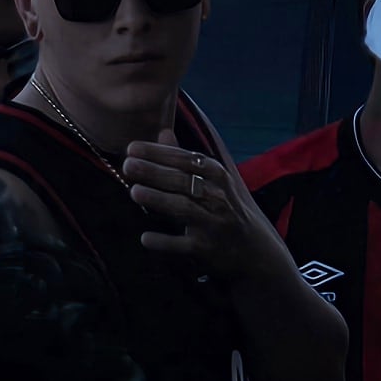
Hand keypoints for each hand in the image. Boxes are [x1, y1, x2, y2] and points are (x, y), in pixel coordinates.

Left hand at [123, 141, 275, 278]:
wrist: (253, 249)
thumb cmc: (226, 207)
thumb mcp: (213, 180)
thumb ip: (185, 158)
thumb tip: (162, 131)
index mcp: (217, 176)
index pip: (186, 159)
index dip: (160, 153)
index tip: (133, 148)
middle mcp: (217, 197)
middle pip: (182, 181)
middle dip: (154, 172)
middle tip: (127, 165)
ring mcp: (213, 223)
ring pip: (183, 209)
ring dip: (158, 199)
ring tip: (134, 191)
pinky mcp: (207, 249)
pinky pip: (183, 245)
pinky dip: (165, 242)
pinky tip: (145, 238)